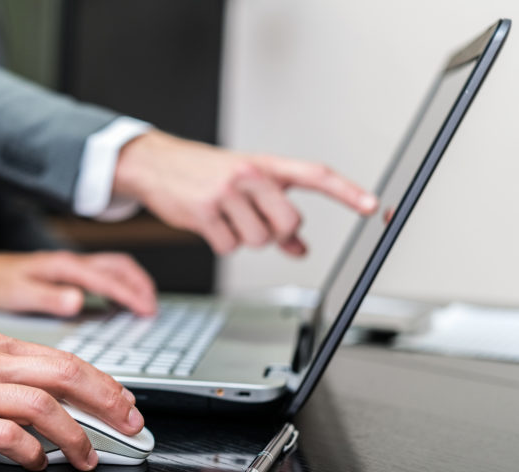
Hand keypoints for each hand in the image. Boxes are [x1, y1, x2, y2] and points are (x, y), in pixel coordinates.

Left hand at [0, 250, 156, 316]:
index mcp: (64, 266)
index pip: (106, 278)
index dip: (129, 294)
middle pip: (119, 266)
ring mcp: (74, 264)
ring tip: (147, 304)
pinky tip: (125, 298)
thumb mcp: (19, 294)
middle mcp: (73, 261)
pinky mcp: (72, 271)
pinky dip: (123, 282)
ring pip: (115, 266)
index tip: (145, 310)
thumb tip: (77, 301)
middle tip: (152, 309)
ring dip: (135, 281)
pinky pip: (107, 271)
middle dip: (140, 285)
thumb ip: (48, 298)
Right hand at [0, 331, 144, 470]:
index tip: (125, 402)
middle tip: (128, 423)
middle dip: (105, 401)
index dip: (102, 382)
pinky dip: (31, 451)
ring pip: (41, 405)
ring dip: (73, 434)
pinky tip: (38, 462)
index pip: (65, 360)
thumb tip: (64, 394)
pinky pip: (7, 436)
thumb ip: (18, 374)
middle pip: (63, 375)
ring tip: (87, 455)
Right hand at [114, 130, 378, 254]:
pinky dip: (221, 243)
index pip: (315, 175)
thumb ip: (276, 214)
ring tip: (226, 219)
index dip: (346, 191)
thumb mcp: (246, 186)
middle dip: (278, 233)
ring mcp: (225, 193)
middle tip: (258, 224)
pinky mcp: (202, 212)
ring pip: (259, 240)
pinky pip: (228, 246)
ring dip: (245, 239)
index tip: (372, 206)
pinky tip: (209, 224)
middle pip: (289, 222)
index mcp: (265, 165)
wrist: (158, 163)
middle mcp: (249, 176)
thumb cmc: (207, 173)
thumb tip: (301, 249)